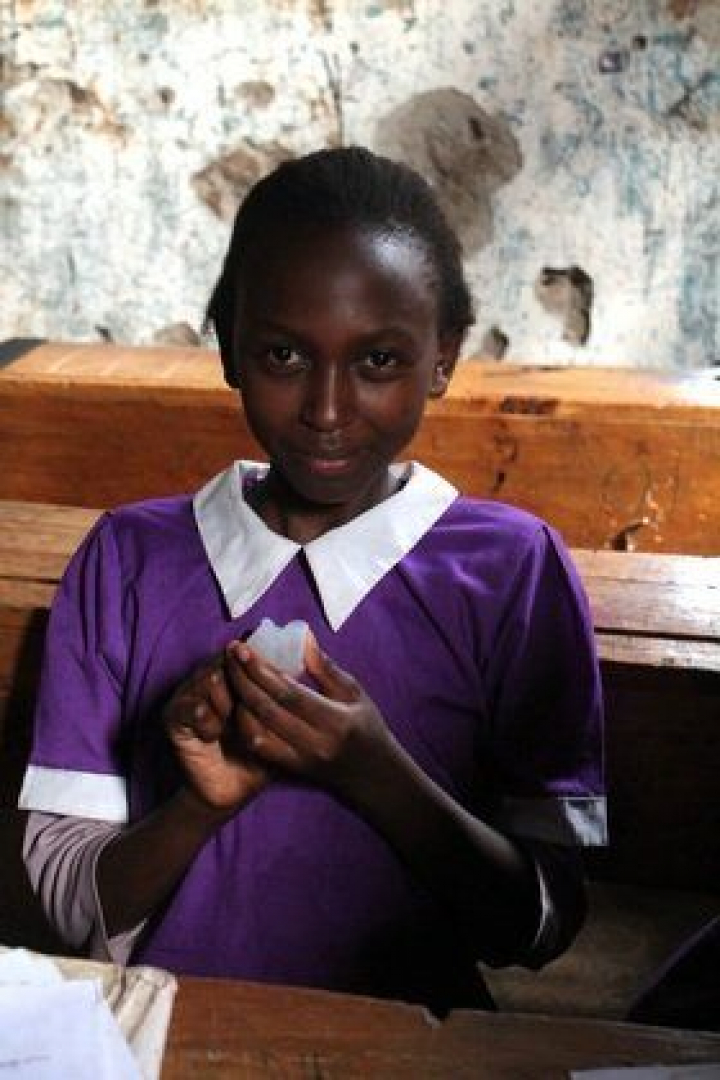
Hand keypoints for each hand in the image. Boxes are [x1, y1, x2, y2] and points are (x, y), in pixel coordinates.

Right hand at [163, 657, 271, 814]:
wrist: (233, 789)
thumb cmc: (259, 752)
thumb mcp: (278, 720)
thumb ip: (284, 689)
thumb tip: (311, 649)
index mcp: (230, 675)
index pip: (241, 652)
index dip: (255, 669)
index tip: (264, 696)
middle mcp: (206, 678)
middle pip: (226, 662)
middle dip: (240, 688)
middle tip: (241, 716)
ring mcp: (187, 695)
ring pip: (210, 680)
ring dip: (225, 705)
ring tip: (226, 727)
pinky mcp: (172, 716)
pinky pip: (193, 706)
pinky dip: (207, 721)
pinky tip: (212, 735)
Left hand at [224, 633, 397, 803]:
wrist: (373, 773)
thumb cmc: (366, 725)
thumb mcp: (353, 692)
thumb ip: (325, 667)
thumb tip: (302, 636)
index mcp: (335, 720)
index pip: (288, 693)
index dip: (261, 670)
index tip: (242, 648)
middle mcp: (315, 743)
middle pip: (267, 710)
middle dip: (242, 680)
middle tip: (229, 655)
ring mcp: (300, 760)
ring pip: (256, 733)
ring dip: (237, 704)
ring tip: (229, 677)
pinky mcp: (291, 770)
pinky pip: (259, 748)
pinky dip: (244, 725)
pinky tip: (238, 704)